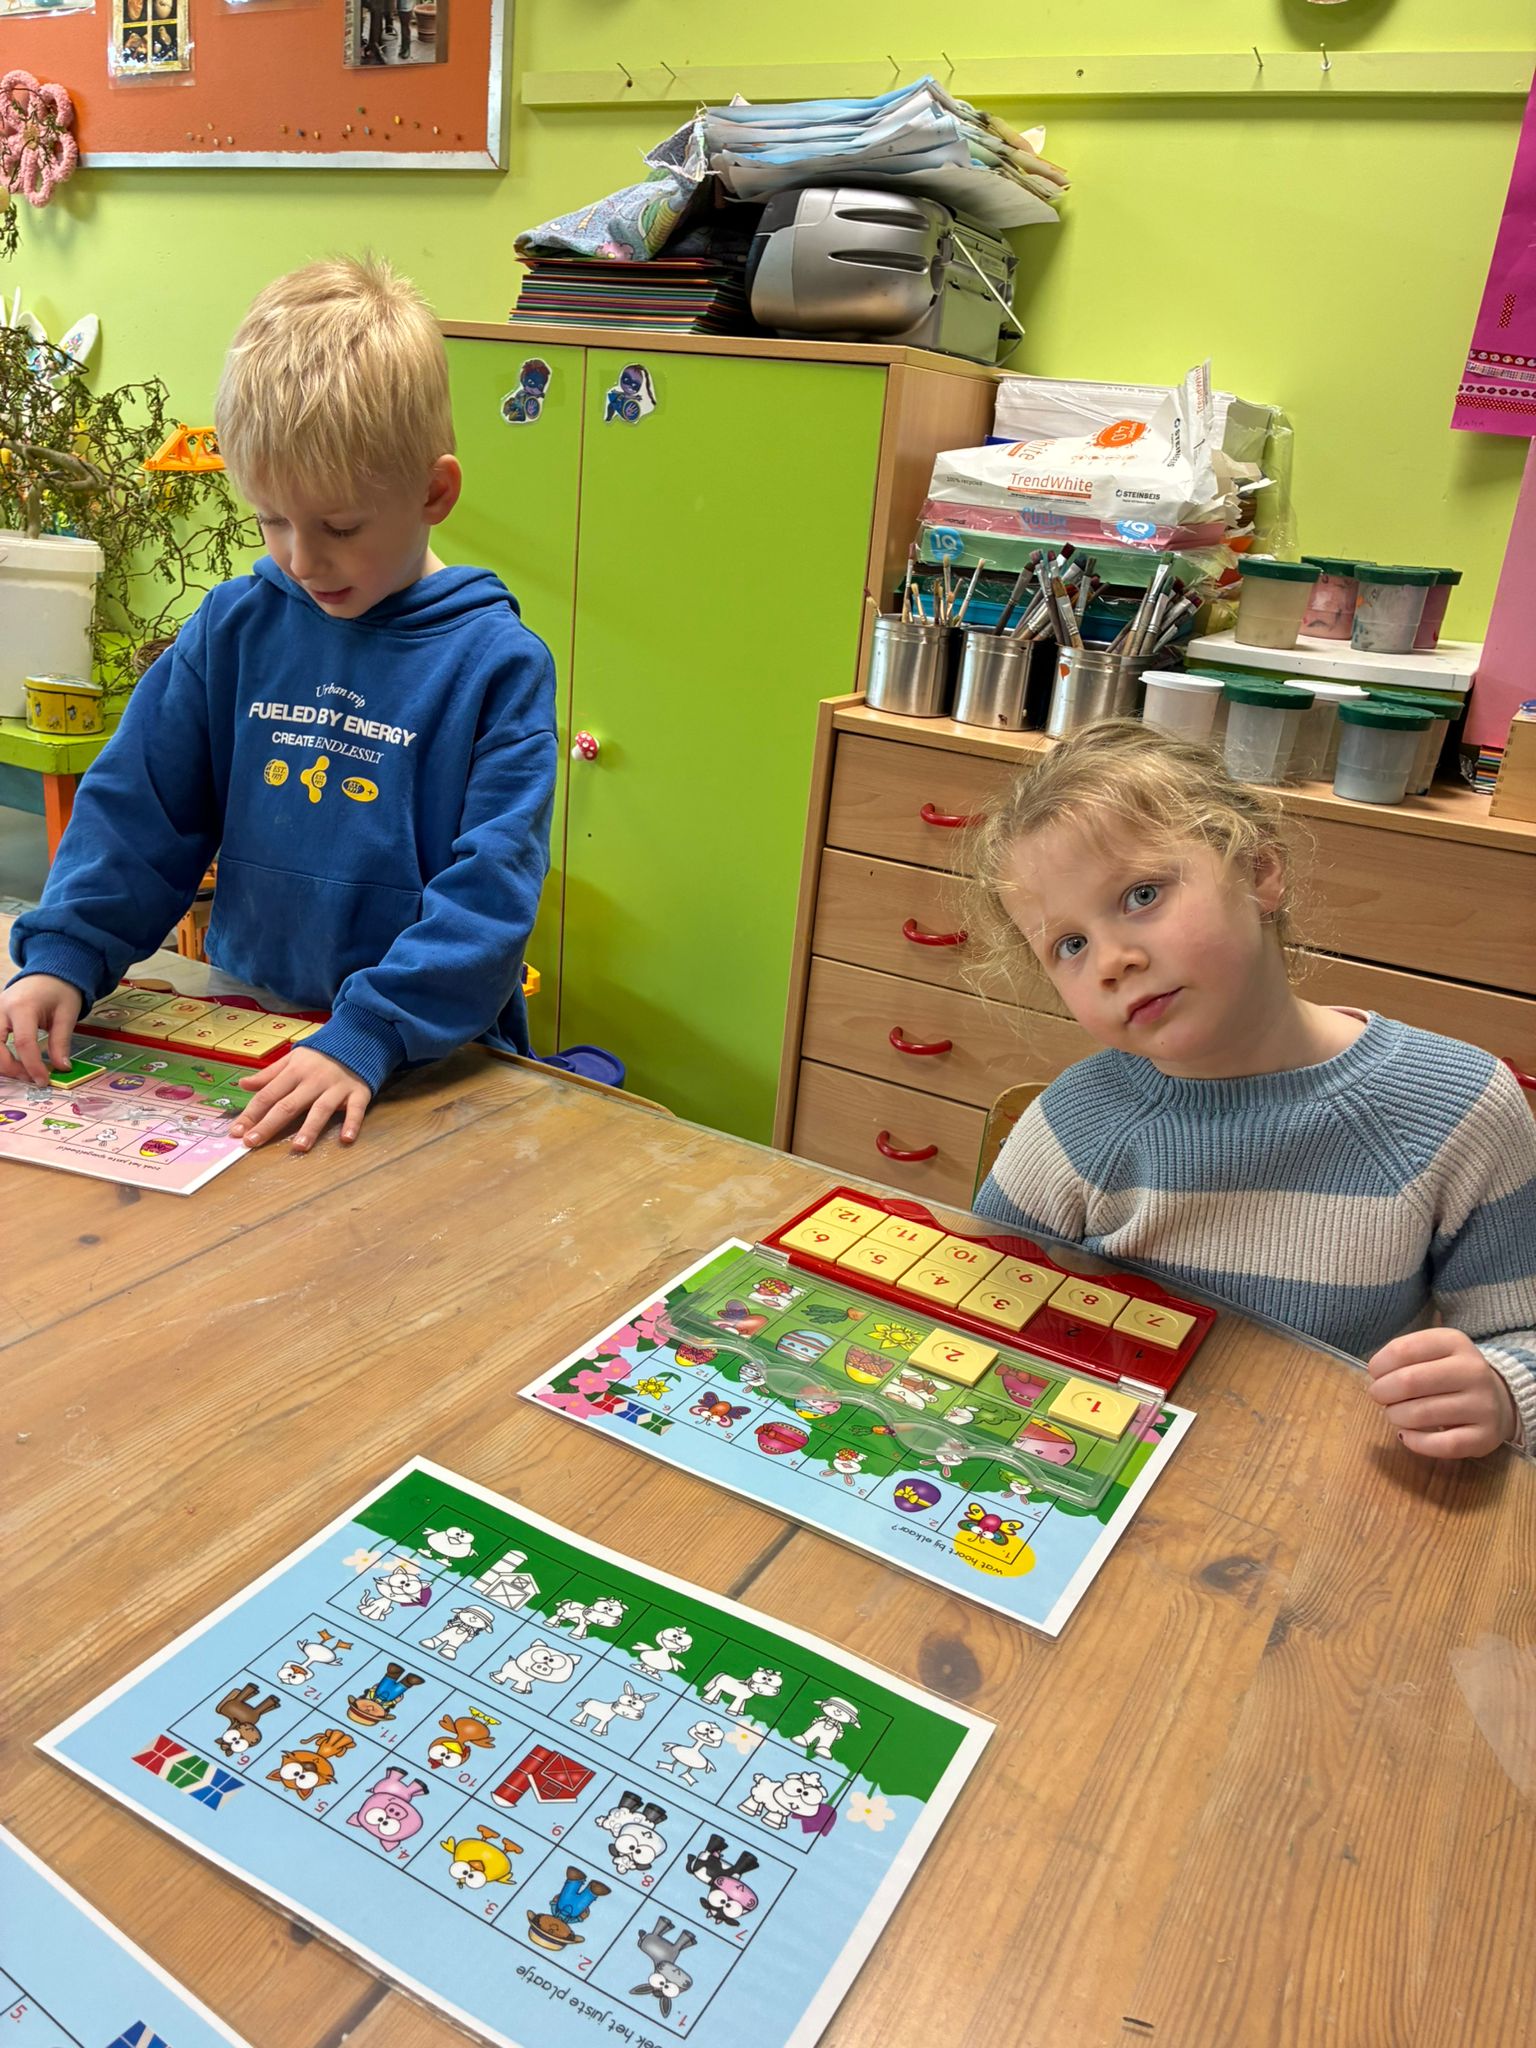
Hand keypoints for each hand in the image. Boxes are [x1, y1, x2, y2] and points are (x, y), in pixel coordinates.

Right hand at [0, 974, 82, 1084]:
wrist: (47, 973)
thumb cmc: (59, 992)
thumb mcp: (67, 1014)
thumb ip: (61, 1042)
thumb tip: (62, 1068)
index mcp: (22, 1007)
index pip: (23, 1043)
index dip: (32, 1066)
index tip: (44, 1081)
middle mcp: (1, 1009)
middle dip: (12, 1068)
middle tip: (32, 1078)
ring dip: (3, 1064)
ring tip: (24, 1072)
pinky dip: (0, 1055)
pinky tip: (15, 1063)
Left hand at [230, 1047, 371, 1153]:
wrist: (357, 1039)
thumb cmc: (320, 1055)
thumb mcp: (292, 1059)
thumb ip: (269, 1074)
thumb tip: (243, 1084)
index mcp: (294, 1071)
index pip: (268, 1095)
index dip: (251, 1114)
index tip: (237, 1132)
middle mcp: (313, 1080)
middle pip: (288, 1105)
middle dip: (269, 1125)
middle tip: (252, 1143)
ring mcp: (337, 1087)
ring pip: (321, 1109)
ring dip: (310, 1128)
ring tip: (298, 1147)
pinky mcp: (358, 1093)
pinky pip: (355, 1110)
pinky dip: (352, 1123)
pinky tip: (346, 1139)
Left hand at [1366, 1328, 1516, 1459]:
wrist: (1497, 1401)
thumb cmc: (1451, 1375)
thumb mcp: (1432, 1352)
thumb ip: (1403, 1357)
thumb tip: (1377, 1376)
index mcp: (1455, 1343)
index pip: (1403, 1349)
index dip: (1379, 1365)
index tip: (1375, 1374)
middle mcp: (1473, 1371)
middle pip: (1410, 1382)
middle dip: (1382, 1392)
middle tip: (1379, 1396)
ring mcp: (1483, 1405)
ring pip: (1421, 1414)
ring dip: (1395, 1416)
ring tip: (1395, 1414)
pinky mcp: (1485, 1437)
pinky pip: (1441, 1444)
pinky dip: (1415, 1442)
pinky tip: (1406, 1435)